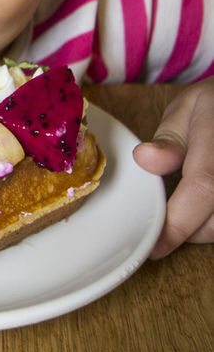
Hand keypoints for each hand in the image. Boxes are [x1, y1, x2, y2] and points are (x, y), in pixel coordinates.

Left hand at [133, 78, 213, 258]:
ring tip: (181, 210)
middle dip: (184, 229)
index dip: (178, 223)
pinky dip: (211, 222)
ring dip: (200, 229)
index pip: (204, 188)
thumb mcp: (186, 109)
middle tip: (159, 221)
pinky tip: (200, 210)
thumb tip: (144, 159)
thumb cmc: (212, 107)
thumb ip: (169, 140)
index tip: (154, 244)